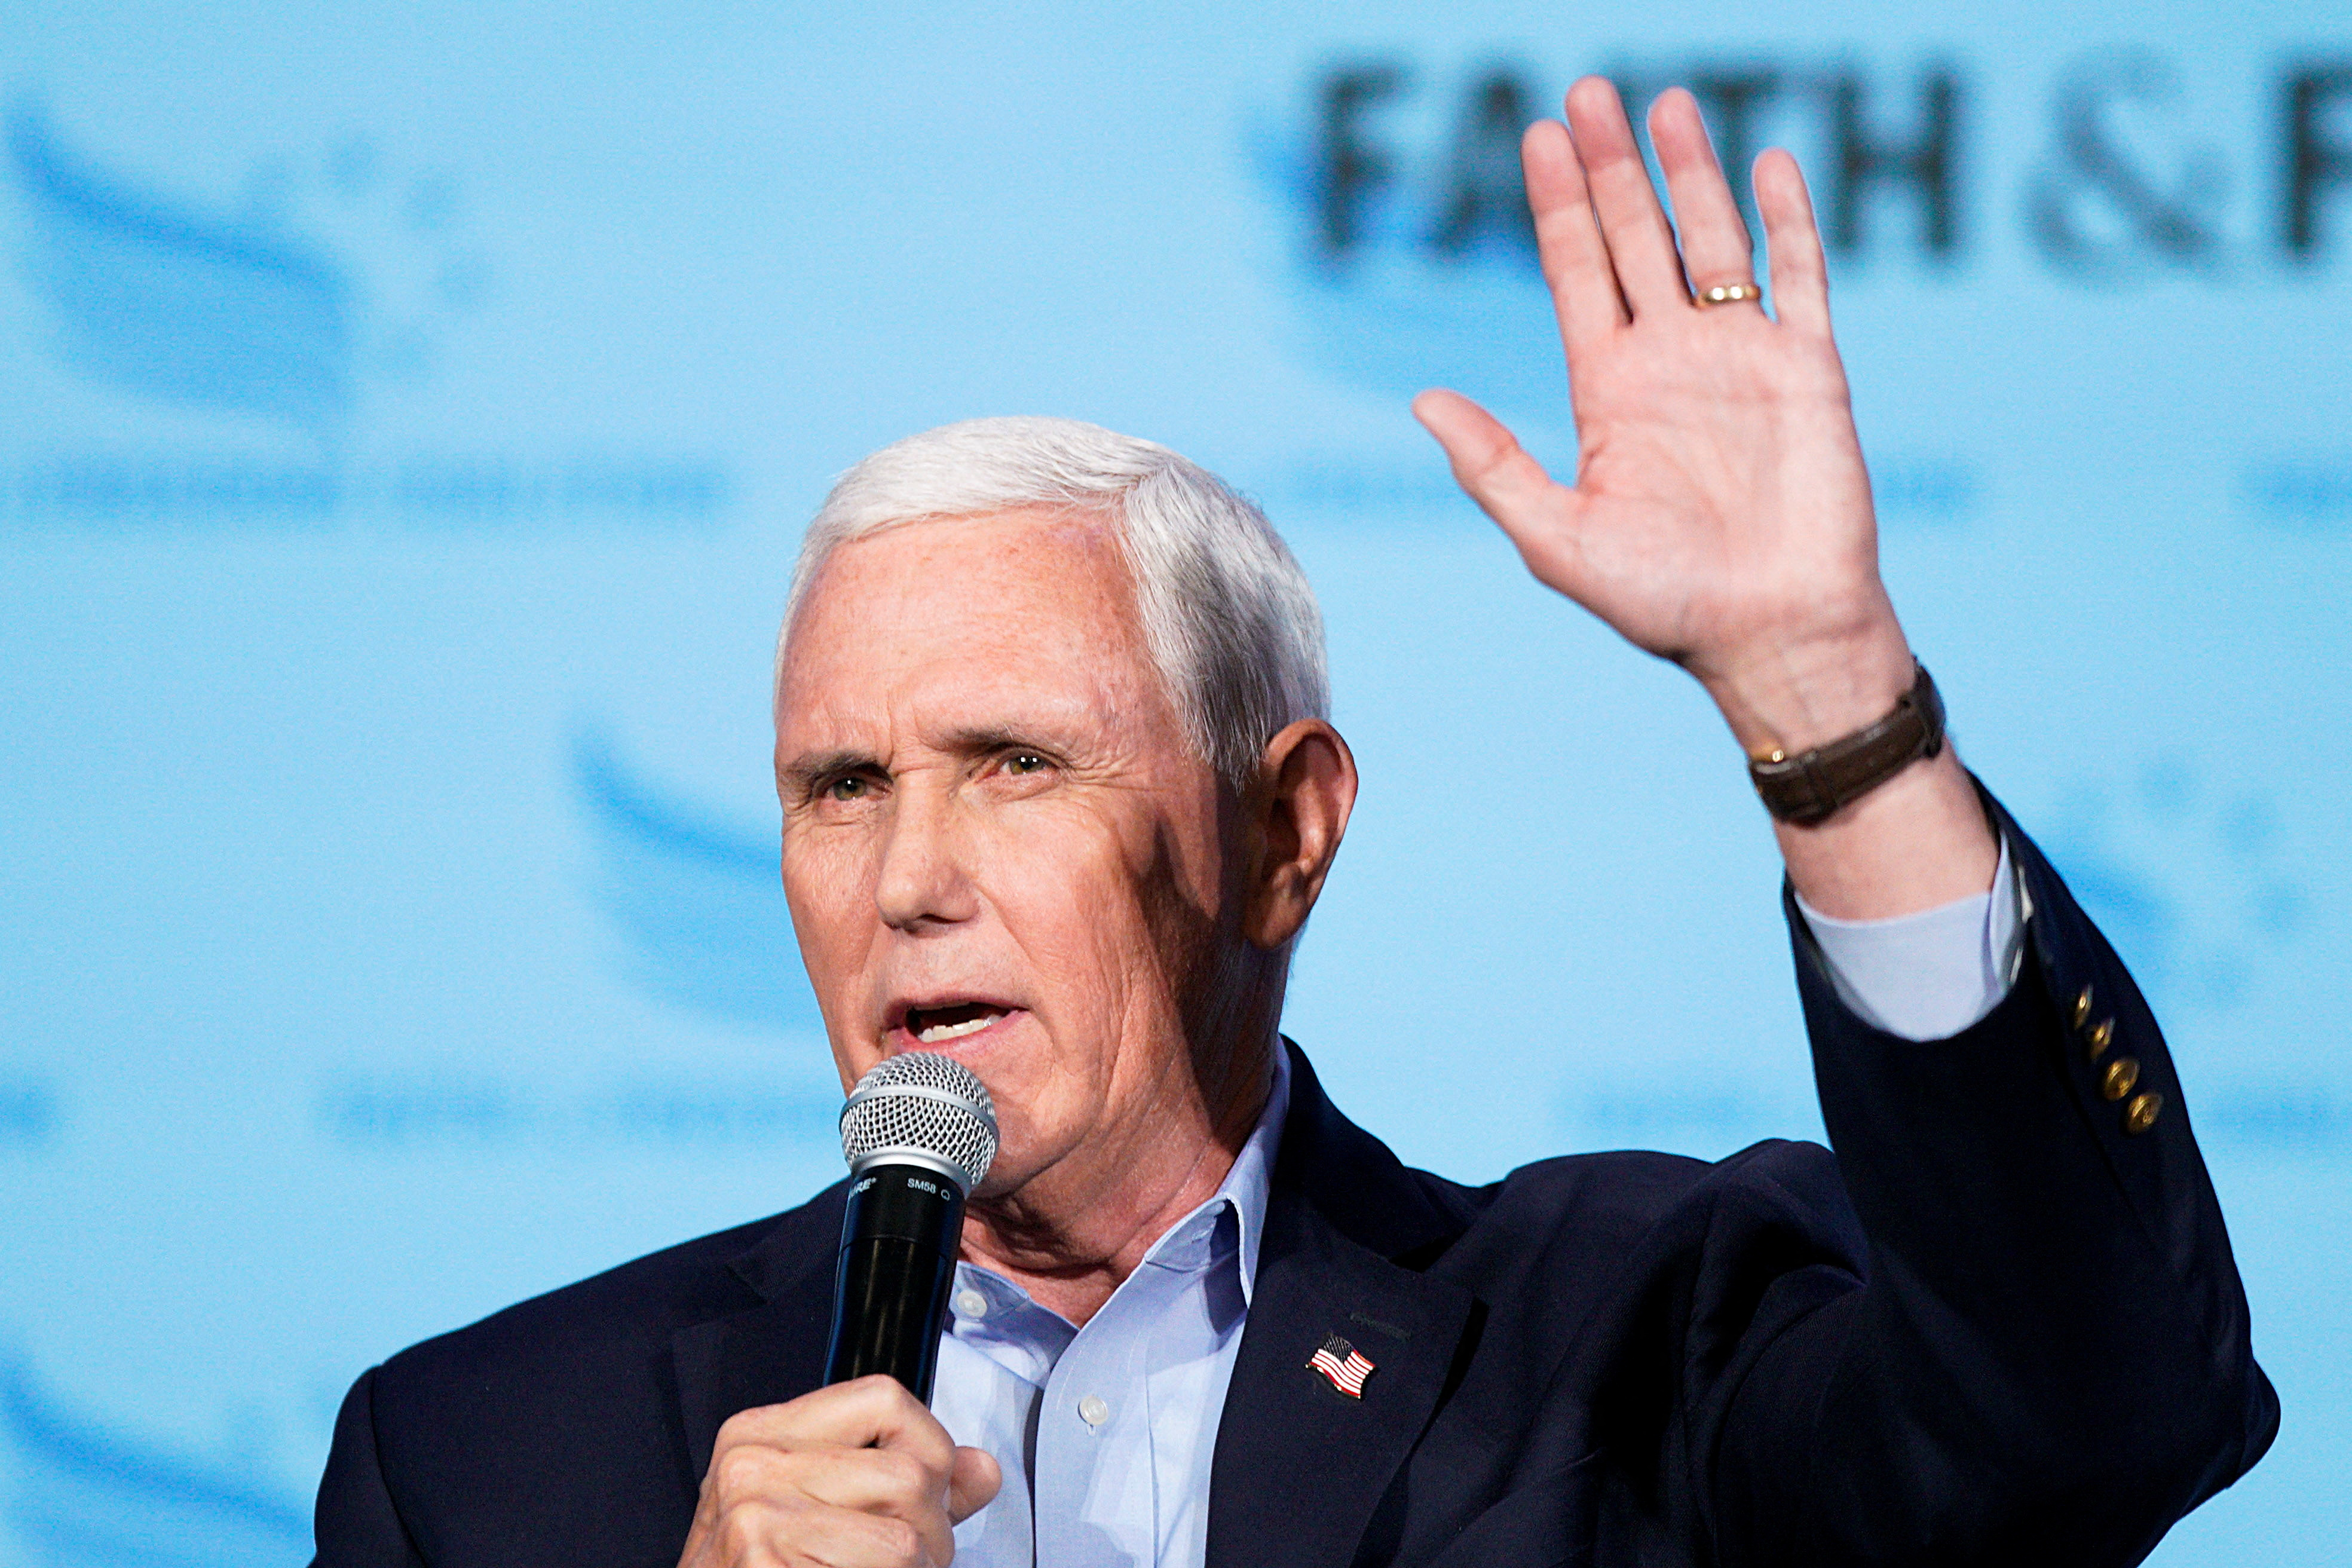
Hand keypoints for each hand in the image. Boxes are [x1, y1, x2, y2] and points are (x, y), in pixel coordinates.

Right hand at [677, 1375, 1001, 1567]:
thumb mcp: (820, 1512)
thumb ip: (901, 1484)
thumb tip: (980, 1469)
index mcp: (762, 1434)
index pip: (886, 1398)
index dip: (930, 1447)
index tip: (931, 1489)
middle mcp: (752, 1464)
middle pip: (910, 1472)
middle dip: (930, 1528)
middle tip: (903, 1558)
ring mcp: (754, 1515)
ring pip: (907, 1534)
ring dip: (915, 1567)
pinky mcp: (764, 1559)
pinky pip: (887, 1566)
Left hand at [1413, 78, 1910, 755]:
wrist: (1770, 637)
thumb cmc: (1665, 604)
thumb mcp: (1556, 539)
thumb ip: (1493, 466)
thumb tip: (1420, 400)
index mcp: (1609, 393)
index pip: (1577, 275)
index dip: (1558, 208)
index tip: (1537, 139)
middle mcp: (1671, 363)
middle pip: (1636, 239)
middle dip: (1611, 169)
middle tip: (1588, 93)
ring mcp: (1741, 359)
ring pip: (1712, 242)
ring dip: (1690, 173)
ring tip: (1665, 104)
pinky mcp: (1809, 370)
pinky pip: (1801, 277)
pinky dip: (1789, 221)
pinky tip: (1770, 162)